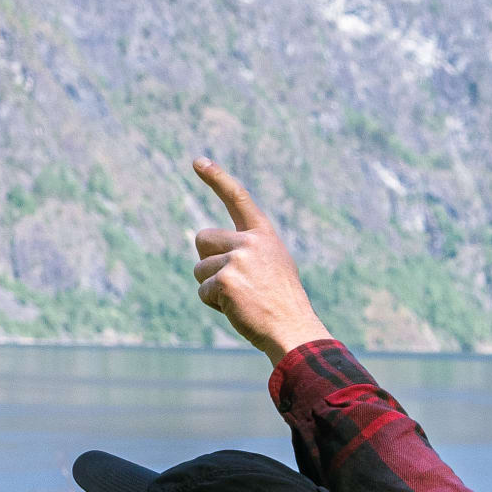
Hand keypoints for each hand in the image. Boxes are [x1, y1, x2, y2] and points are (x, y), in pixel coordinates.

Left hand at [190, 159, 334, 361]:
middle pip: (202, 238)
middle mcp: (250, 242)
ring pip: (200, 269)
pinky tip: (238, 310)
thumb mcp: (273, 266)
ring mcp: (237, 260)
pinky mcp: (225, 280)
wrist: (293, 329)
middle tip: (233, 283)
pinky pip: (202, 291)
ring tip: (241, 300)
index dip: (217, 178)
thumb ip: (246, 250)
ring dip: (212, 288)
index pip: (238, 198)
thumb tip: (206, 243)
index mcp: (264, 236)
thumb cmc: (282, 303)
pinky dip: (215, 305)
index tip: (197, 161)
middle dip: (208, 261)